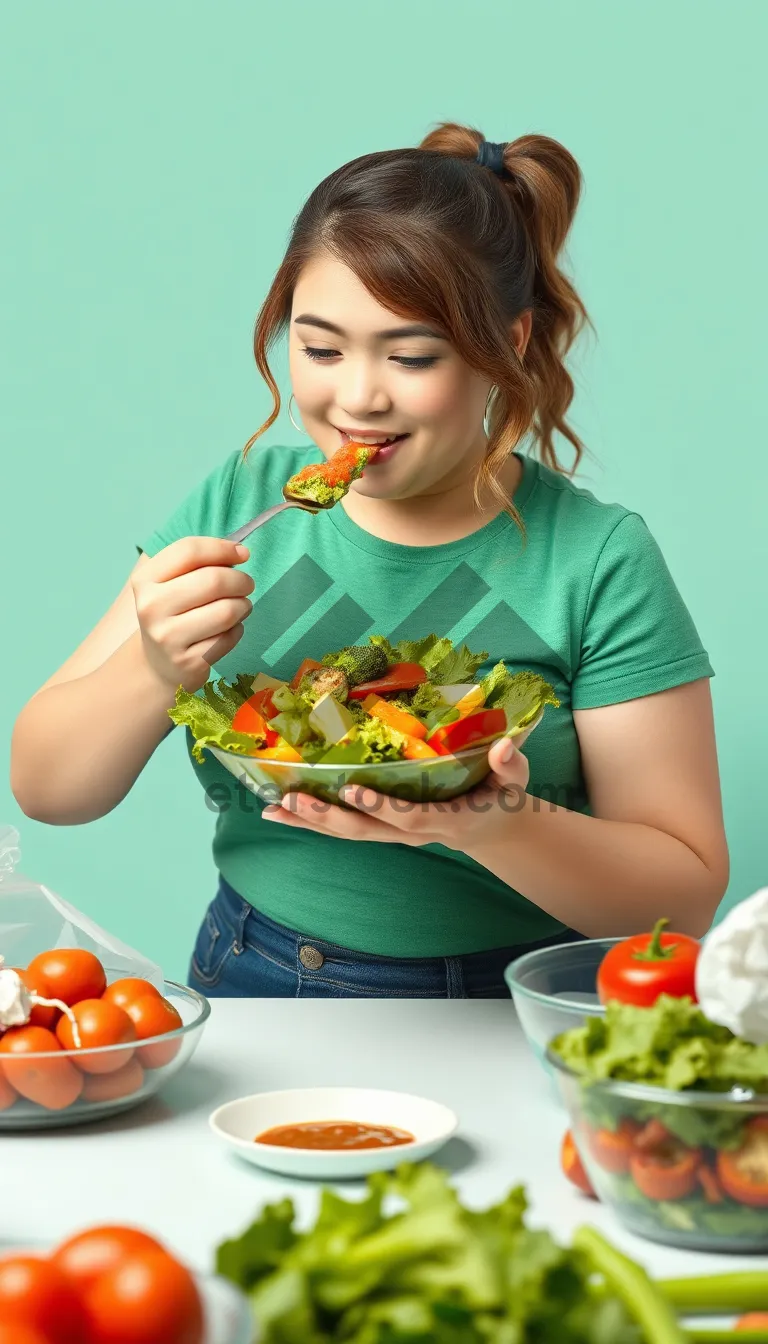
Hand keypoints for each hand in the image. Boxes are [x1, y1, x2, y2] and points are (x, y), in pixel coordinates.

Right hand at [132, 537, 254, 692]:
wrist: (158, 663)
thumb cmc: (174, 613)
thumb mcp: (172, 583)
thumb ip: (200, 563)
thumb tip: (239, 551)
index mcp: (145, 580)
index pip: (189, 551)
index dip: (222, 548)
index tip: (243, 553)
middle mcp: (151, 607)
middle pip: (213, 580)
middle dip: (241, 580)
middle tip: (247, 585)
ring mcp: (168, 638)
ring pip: (226, 611)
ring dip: (243, 606)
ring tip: (241, 607)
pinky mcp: (188, 662)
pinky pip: (229, 637)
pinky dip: (238, 629)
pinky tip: (229, 630)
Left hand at [261, 735, 530, 848]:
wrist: (493, 829)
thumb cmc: (502, 797)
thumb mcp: (515, 782)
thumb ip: (511, 765)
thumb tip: (505, 745)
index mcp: (445, 820)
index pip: (408, 818)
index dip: (381, 807)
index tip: (354, 790)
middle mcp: (413, 834)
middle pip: (365, 831)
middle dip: (327, 817)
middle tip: (293, 798)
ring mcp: (394, 835)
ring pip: (347, 834)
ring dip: (309, 822)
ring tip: (271, 809)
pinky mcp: (382, 830)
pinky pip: (343, 829)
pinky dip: (311, 821)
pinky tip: (280, 810)